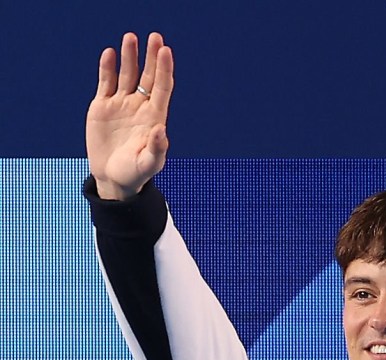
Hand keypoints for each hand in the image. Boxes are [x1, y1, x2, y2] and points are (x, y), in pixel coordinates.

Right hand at [86, 32, 173, 199]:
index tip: (165, 51)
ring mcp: (121, 104)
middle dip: (151, 57)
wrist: (113, 179)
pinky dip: (107, 68)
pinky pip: (106, 82)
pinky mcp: (103, 106)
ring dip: (129, 56)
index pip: (162, 88)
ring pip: (127, 74)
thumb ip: (156, 149)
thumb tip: (161, 130)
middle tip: (155, 37)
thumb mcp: (148, 164)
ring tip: (130, 37)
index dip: (164, 69)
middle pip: (147, 76)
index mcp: (154, 117)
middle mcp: (139, 106)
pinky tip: (109, 54)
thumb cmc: (135, 173)